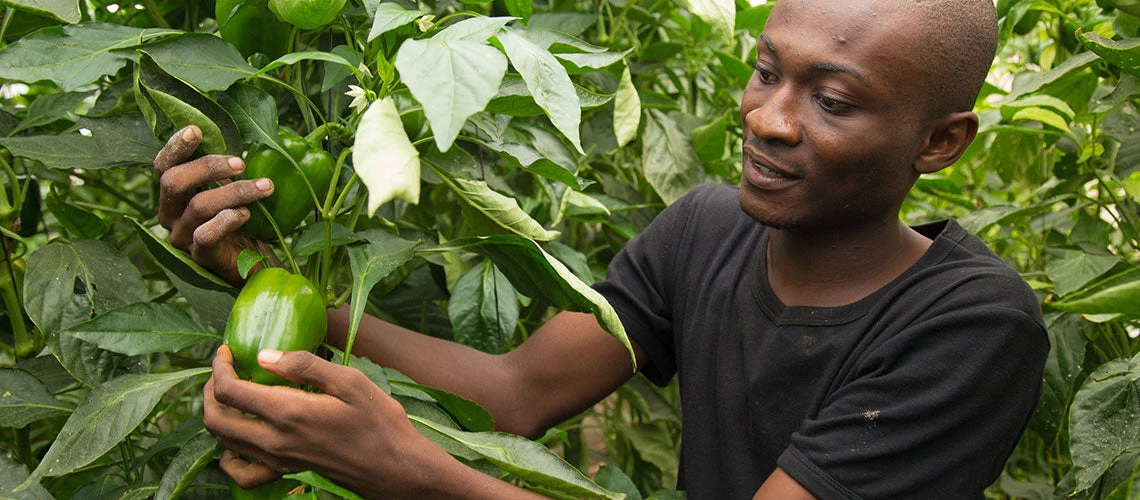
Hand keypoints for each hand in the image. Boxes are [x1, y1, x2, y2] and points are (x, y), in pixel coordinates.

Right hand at [153, 125, 273, 284]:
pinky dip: (227, 220)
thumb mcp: (231, 191)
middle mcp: (171, 216)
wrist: (256, 265)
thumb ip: (228, 170)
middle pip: (174, 182)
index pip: (163, 167)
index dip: (175, 147)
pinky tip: (246, 214)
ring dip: (235, 191)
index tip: (196, 130)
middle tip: (241, 163)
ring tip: (266, 186)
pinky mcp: (201, 258)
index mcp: (175, 196)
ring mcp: (183, 238)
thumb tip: (247, 137)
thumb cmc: (243, 222)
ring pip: (199, 206)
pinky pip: (206, 235)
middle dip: (207, 167)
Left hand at [203, 346, 439, 496]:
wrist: (395, 468)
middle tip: (223, 369)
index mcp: (288, 412)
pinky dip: (229, 457)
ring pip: (224, 442)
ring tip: (231, 394)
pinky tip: (237, 441)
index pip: (230, 390)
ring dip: (218, 415)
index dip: (219, 367)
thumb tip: (264, 355)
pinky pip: (243, 472)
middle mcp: (274, 440)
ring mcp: (278, 460)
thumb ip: (305, 365)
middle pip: (216, 418)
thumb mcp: (350, 381)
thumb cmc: (379, 421)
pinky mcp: (287, 472)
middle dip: (209, 390)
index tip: (226, 351)